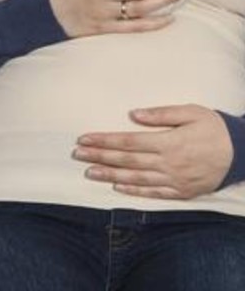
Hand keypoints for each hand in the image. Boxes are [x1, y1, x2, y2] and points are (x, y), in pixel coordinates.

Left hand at [73, 105, 232, 198]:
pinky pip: (153, 193)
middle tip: (76, 155)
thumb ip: (161, 114)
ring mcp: (174, 180)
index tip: (84, 139)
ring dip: (109, 176)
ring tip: (88, 172)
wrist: (244, 153)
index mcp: (168, 142)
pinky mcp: (181, 192)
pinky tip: (116, 187)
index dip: (103, 141)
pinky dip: (133, 190)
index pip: (127, 142)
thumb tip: (133, 114)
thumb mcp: (192, 112)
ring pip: (135, 178)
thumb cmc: (215, 127)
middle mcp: (168, 163)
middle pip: (126, 161)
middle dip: (99, 157)